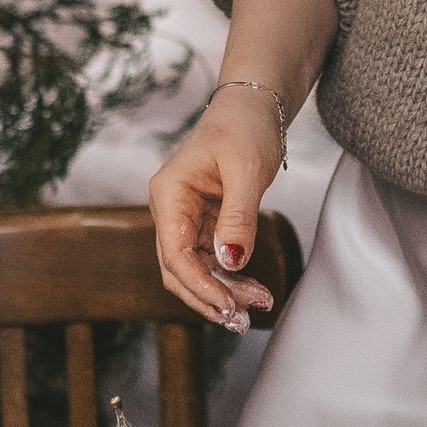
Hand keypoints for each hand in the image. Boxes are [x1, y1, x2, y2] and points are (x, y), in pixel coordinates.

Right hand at [147, 91, 281, 331]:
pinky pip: (210, 260)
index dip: (199, 286)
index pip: (175, 253)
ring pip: (195, 269)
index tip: (228, 307)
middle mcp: (171, 208)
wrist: (254, 106)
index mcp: (169, 193)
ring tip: (258, 304)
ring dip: (222, 291)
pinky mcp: (204, 222)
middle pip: (179, 269)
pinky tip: (252, 289)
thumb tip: (231, 261)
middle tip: (243, 320)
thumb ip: (238, 218)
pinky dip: (230, 277)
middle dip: (210, 297)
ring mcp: (185, 217)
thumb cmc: (246, 126)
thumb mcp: (247, 170)